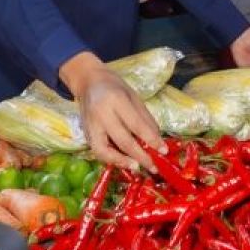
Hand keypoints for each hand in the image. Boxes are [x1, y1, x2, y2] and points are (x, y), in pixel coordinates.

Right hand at [60, 52, 162, 172]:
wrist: (88, 81)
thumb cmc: (114, 86)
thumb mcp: (134, 96)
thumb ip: (145, 118)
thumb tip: (157, 140)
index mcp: (116, 100)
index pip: (137, 125)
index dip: (152, 140)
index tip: (164, 151)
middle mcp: (101, 114)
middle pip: (123, 141)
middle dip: (141, 157)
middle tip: (154, 167)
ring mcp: (91, 126)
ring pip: (105, 151)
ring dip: (123, 163)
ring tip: (137, 167)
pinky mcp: (85, 134)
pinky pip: (98, 152)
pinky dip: (111, 159)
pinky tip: (124, 161)